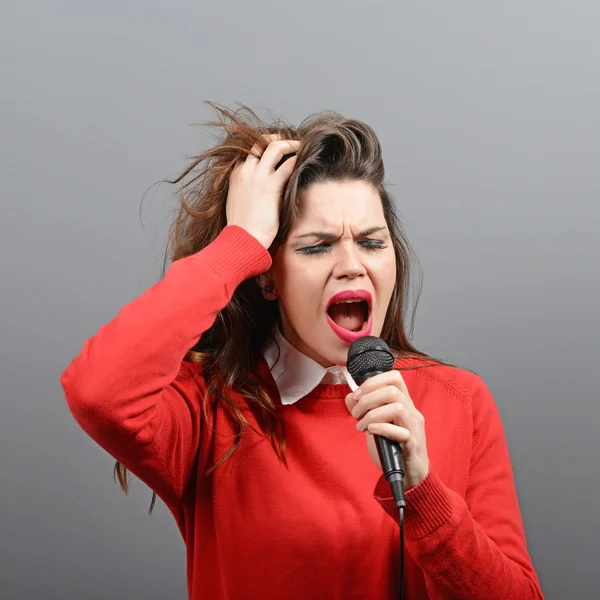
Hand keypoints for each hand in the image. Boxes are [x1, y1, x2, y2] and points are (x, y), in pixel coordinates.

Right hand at [226, 134, 300, 248]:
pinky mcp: (271, 185)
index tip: (276, 150)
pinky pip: (289, 164)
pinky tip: (305, 161)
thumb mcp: (239, 202)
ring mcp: (258, 176)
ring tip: (301, 146)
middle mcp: (245, 170)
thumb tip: (262, 190)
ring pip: (275, 147)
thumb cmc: (243, 228)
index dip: (265, 148)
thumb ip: (248, 190)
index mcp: (236, 174)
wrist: (243, 239)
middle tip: (290, 142)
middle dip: (277, 138)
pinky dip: (298, 159)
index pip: (251, 152)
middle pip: (261, 142)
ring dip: (290, 144)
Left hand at [345, 370, 429, 490]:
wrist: (409, 476)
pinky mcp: (413, 446)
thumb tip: (349, 397)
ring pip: (397, 407)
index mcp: (404, 403)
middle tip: (356, 414)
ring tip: (361, 427)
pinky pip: (402, 432)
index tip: (357, 394)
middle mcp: (412, 412)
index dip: (373, 381)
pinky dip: (383, 428)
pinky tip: (370, 431)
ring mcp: (414, 428)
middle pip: (392, 391)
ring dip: (372, 415)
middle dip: (367, 399)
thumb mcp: (375, 425)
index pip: (395, 377)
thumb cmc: (392, 448)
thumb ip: (363, 410)